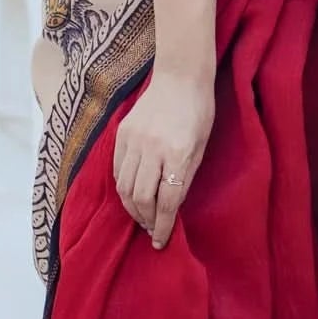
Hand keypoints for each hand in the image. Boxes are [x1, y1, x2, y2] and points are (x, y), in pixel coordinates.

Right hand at [112, 70, 213, 247]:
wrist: (180, 76)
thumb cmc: (198, 112)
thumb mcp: (200, 148)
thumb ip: (184, 178)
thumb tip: (170, 209)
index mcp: (178, 153)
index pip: (166, 201)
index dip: (163, 227)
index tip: (161, 242)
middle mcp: (152, 148)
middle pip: (141, 198)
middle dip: (146, 220)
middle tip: (152, 229)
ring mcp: (134, 140)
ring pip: (124, 187)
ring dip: (132, 208)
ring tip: (142, 216)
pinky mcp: (121, 134)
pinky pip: (117, 170)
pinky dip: (123, 188)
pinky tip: (132, 193)